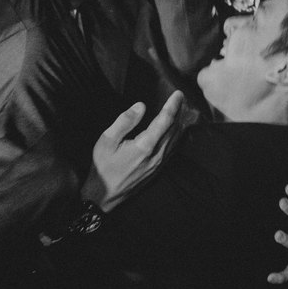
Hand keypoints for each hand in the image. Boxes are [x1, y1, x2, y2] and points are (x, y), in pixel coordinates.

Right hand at [81, 91, 185, 211]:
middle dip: (180, 112)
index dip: (173, 105)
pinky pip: (173, 149)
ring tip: (184, 110)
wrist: (105, 195)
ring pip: (176, 139)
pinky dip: (178, 136)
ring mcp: (159, 164)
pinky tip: (178, 131)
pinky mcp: (158, 169)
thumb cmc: (103, 166)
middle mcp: (157, 155)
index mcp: (145, 146)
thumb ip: (125, 121)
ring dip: (181, 123)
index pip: (165, 120)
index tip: (178, 93)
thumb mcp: (107, 140)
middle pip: (175, 129)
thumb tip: (141, 106)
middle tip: (182, 98)